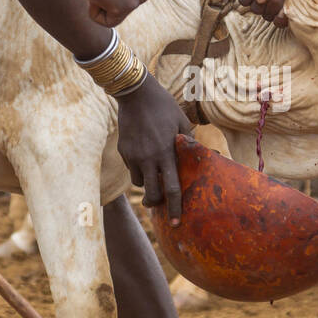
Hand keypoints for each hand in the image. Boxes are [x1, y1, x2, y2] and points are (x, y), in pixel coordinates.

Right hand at [115, 75, 191, 223]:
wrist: (136, 94)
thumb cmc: (164, 107)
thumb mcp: (182, 123)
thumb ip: (188, 143)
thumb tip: (194, 157)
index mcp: (166, 153)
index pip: (172, 188)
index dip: (175, 208)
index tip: (177, 223)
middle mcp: (148, 158)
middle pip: (152, 194)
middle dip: (156, 203)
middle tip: (160, 205)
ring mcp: (133, 155)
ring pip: (140, 183)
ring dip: (147, 183)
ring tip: (153, 170)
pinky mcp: (123, 151)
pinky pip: (132, 168)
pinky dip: (138, 168)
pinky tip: (143, 153)